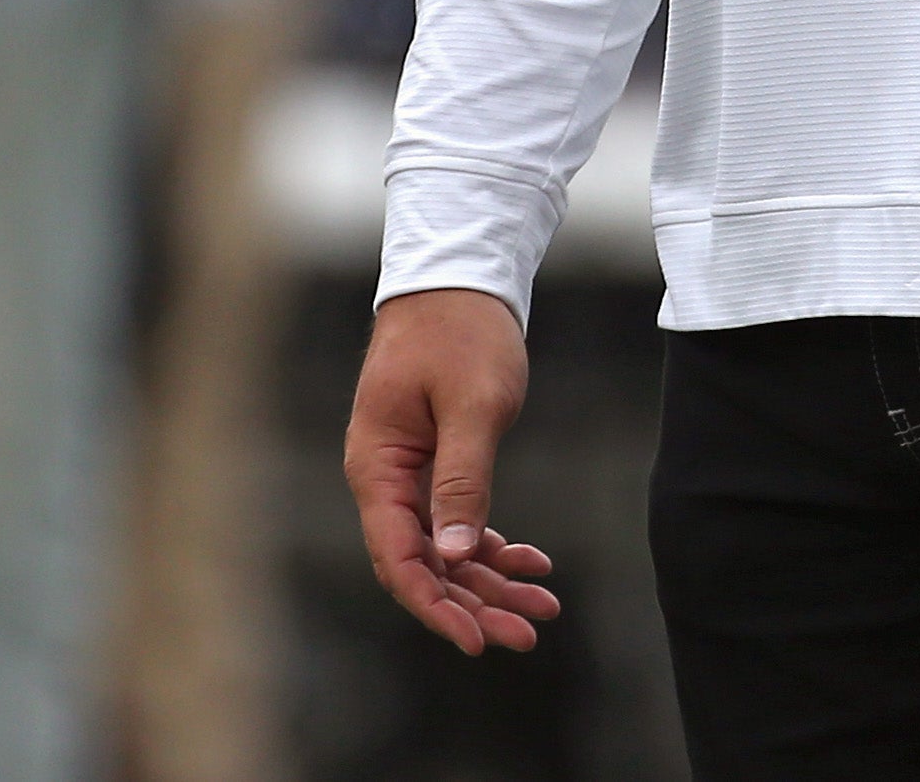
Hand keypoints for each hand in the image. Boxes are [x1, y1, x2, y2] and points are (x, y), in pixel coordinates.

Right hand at [345, 287, 562, 656]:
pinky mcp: (435, 464)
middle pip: (424, 564)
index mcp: (377, 466)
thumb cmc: (462, 332)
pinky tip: (531, 562)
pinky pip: (456, 521)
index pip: (398, 557)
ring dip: (489, 581)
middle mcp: (385, 478)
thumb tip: (451, 555)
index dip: (435, 605)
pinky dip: (491, 545)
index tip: (476, 640)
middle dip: (475, 603)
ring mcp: (408, 473)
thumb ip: (462, 480)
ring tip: (543, 606)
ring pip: (444, 549)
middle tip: (528, 633)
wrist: (462, 278)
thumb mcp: (472, 405)